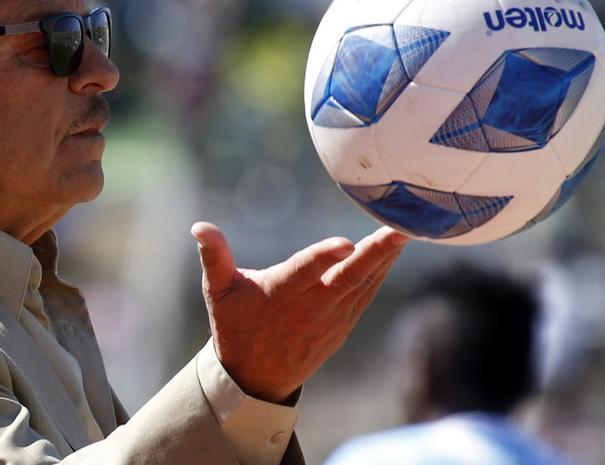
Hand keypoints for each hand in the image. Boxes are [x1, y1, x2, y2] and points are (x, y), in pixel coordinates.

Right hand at [191, 221, 408, 403]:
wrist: (254, 378)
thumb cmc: (234, 325)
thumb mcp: (218, 290)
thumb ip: (214, 255)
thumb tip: (199, 226)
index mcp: (280, 293)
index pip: (305, 271)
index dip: (324, 257)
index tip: (346, 242)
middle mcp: (310, 308)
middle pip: (349, 278)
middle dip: (377, 253)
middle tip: (401, 229)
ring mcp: (331, 320)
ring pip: (364, 286)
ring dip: (386, 260)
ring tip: (404, 232)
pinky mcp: (342, 326)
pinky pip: (365, 296)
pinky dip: (380, 274)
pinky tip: (392, 253)